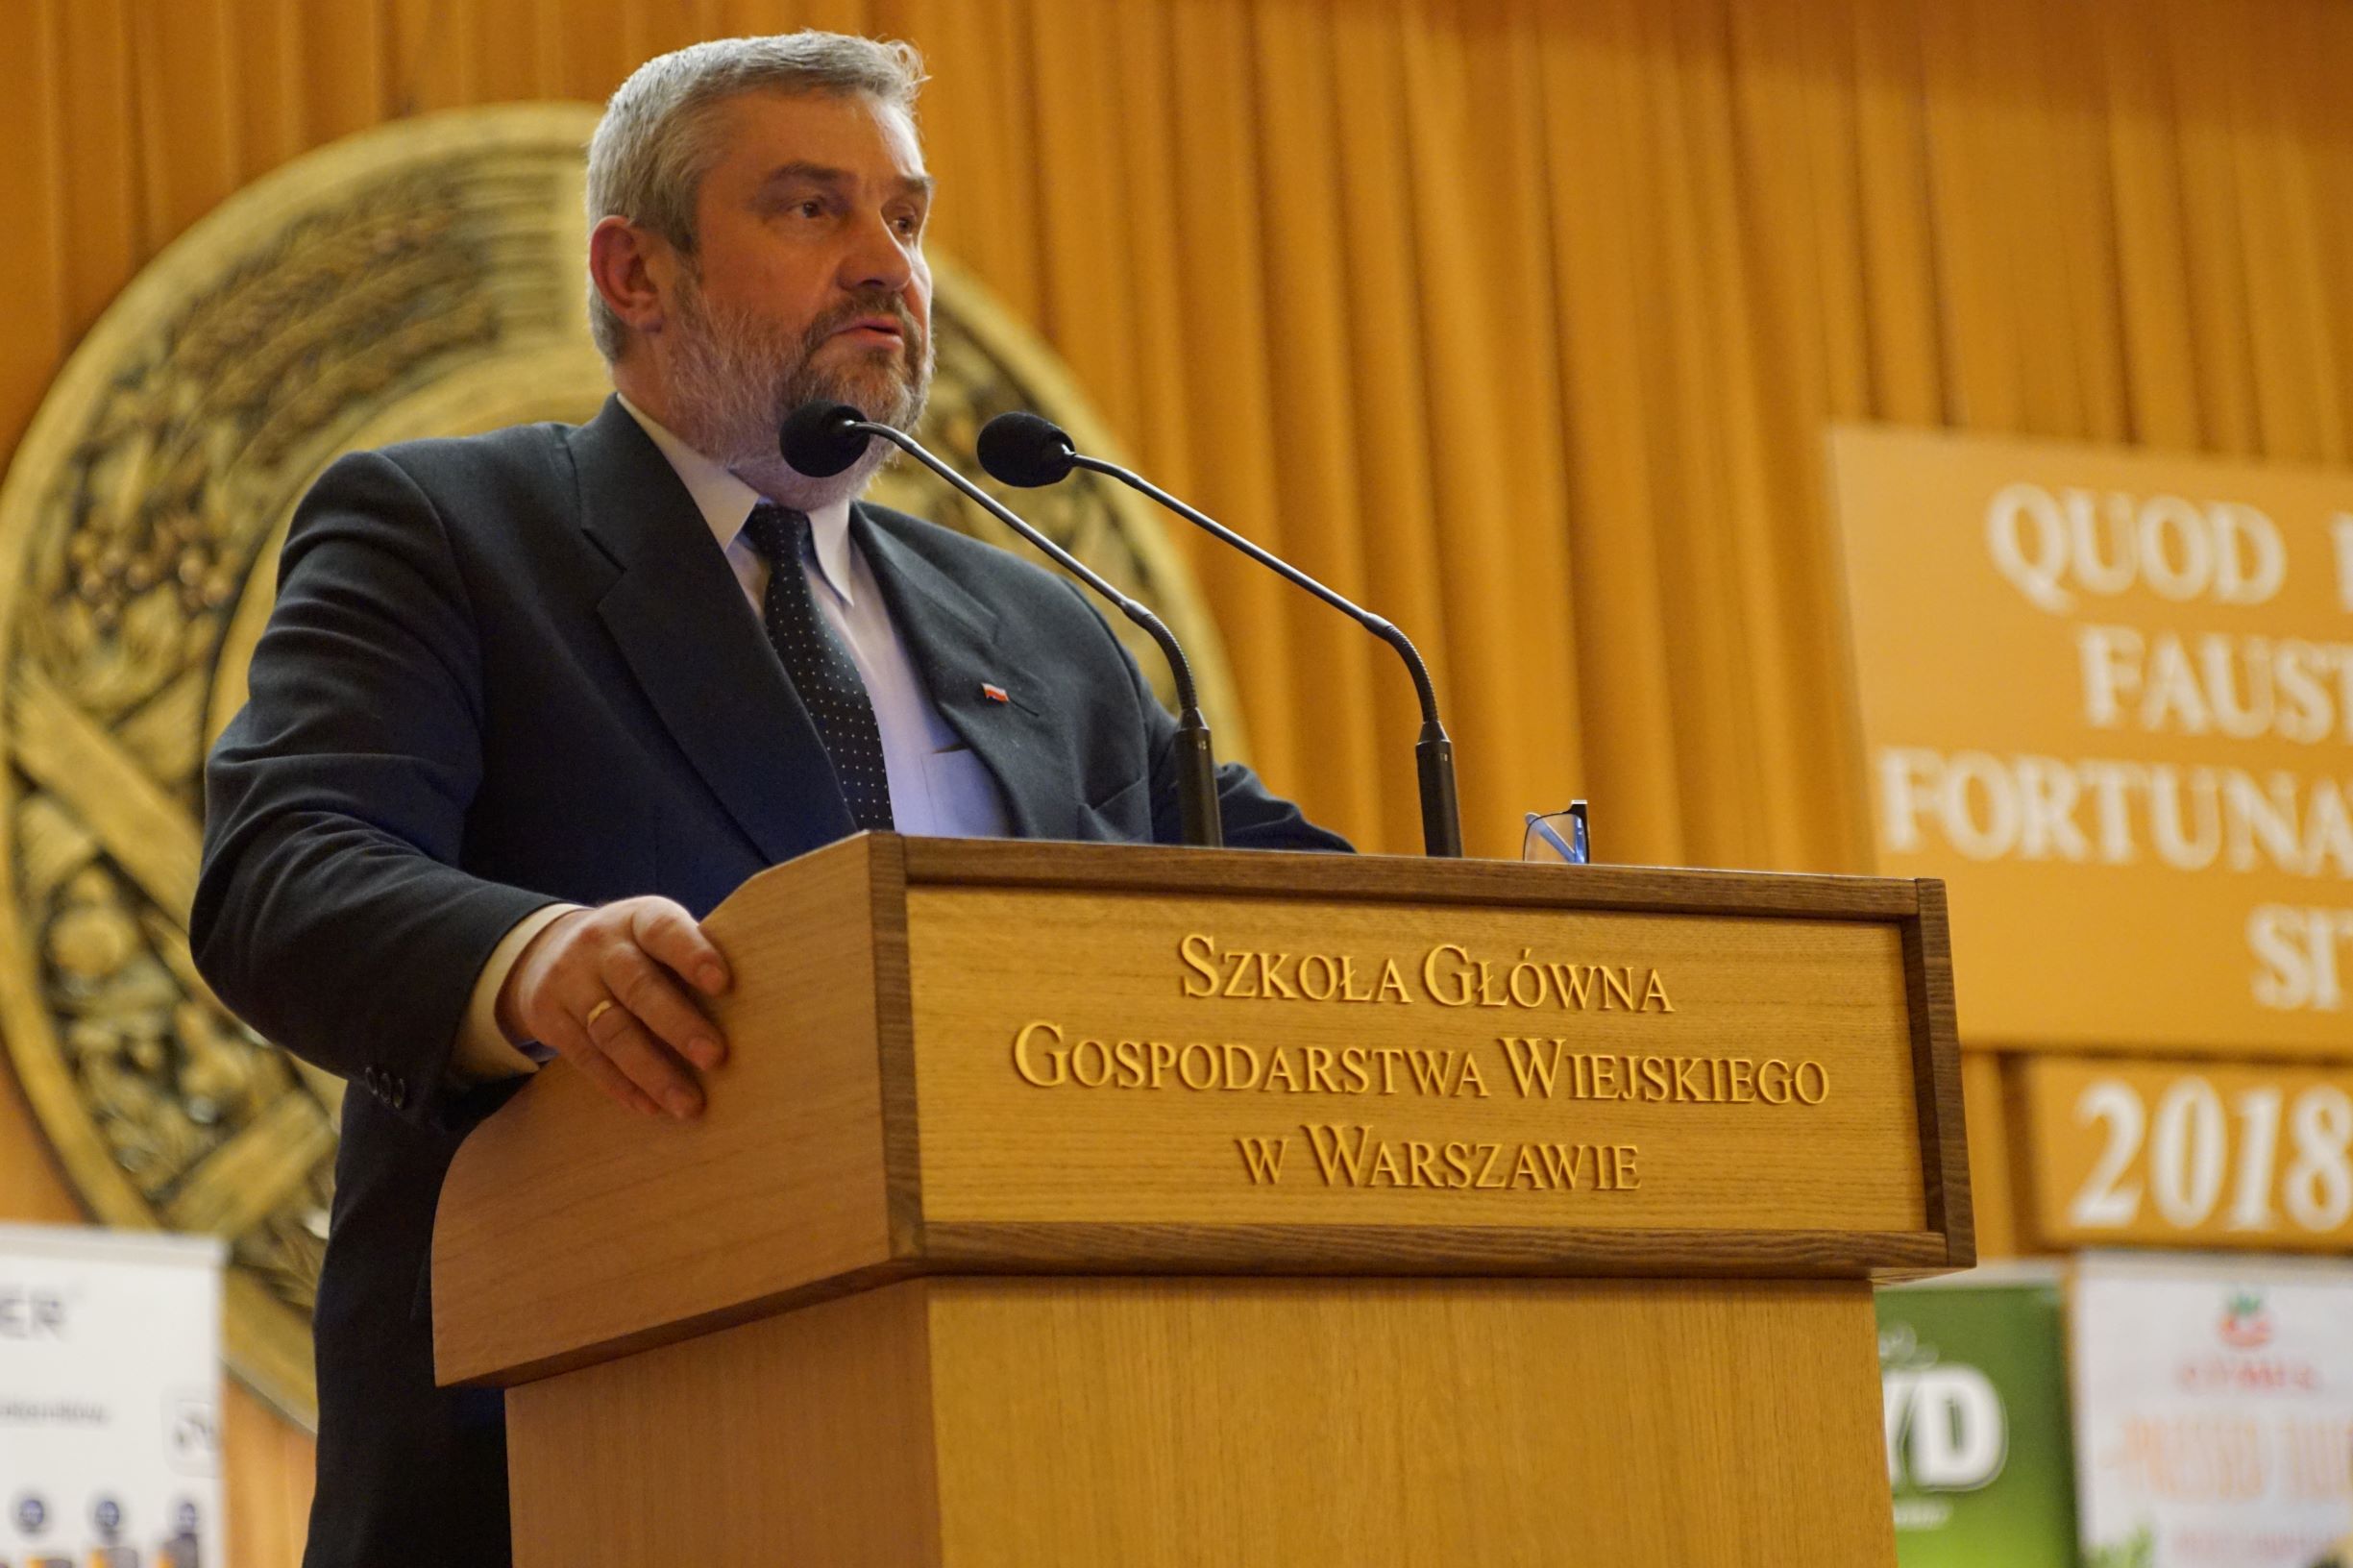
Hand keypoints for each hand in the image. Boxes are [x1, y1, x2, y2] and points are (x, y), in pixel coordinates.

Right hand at [496, 897, 730, 1118]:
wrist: (545, 951)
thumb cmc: (632, 950)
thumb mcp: (652, 936)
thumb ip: (688, 961)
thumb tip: (752, 1010)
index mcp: (638, 919)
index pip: (664, 931)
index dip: (692, 955)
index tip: (723, 984)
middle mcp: (600, 946)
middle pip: (639, 987)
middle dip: (678, 1025)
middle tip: (715, 1058)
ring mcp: (569, 981)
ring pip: (612, 1030)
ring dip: (653, 1072)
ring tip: (688, 1104)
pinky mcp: (548, 1017)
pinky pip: (586, 1057)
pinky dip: (621, 1085)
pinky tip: (650, 1106)